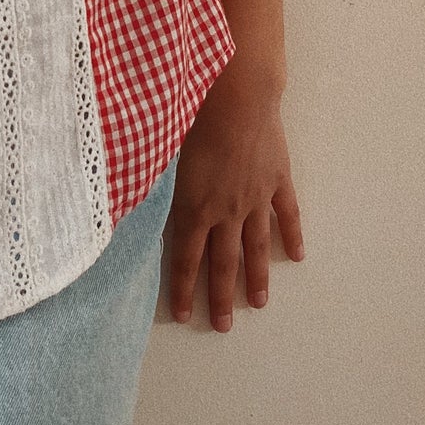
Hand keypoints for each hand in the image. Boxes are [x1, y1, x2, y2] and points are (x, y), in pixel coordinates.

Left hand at [164, 57, 305, 330]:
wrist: (237, 97)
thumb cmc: (191, 117)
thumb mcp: (162, 153)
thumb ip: (152, 182)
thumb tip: (128, 197)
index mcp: (194, 206)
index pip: (186, 257)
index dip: (183, 288)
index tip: (183, 315)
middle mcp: (227, 210)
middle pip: (224, 261)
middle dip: (221, 296)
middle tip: (223, 326)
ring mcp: (256, 197)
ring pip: (256, 245)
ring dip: (257, 276)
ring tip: (259, 303)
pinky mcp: (278, 180)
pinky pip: (286, 214)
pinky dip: (291, 235)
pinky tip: (296, 256)